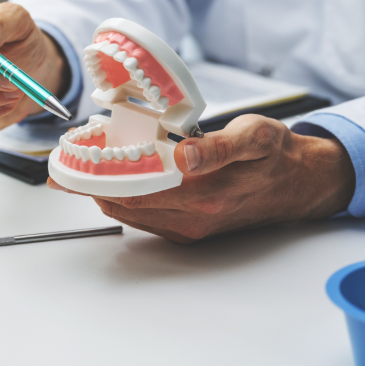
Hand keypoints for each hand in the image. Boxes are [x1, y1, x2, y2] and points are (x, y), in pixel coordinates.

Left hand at [48, 115, 355, 242]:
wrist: (300, 183)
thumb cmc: (275, 155)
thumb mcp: (254, 136)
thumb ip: (217, 147)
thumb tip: (184, 156)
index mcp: (203, 193)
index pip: (132, 188)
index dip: (95, 176)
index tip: (69, 162)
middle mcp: (192, 217)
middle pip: (123, 203)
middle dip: (90, 184)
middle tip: (64, 164)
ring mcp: (190, 227)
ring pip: (130, 213)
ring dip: (103, 192)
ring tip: (82, 169)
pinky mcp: (190, 229)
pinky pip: (145, 218)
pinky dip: (123, 199)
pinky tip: (115, 181)